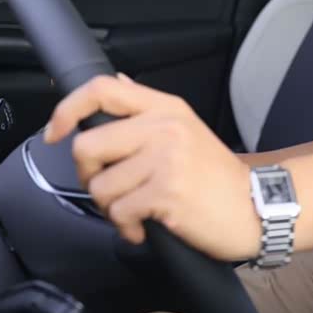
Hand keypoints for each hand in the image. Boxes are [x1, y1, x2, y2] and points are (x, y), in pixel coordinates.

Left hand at [44, 74, 259, 260]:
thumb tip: (118, 84)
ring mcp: (166, 159)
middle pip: (86, 146)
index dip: (67, 109)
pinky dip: (127, 229)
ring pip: (100, 187)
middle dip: (90, 177)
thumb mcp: (186, 128)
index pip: (102, 89)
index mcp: (166, 107)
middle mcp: (164, 127)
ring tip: (138, 210)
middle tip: (114, 189)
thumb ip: (146, 109)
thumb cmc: (217, 175)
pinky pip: (119, 213)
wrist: (257, 206)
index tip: (55, 132)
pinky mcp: (166, 193)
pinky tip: (146, 228)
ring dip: (111, 209)